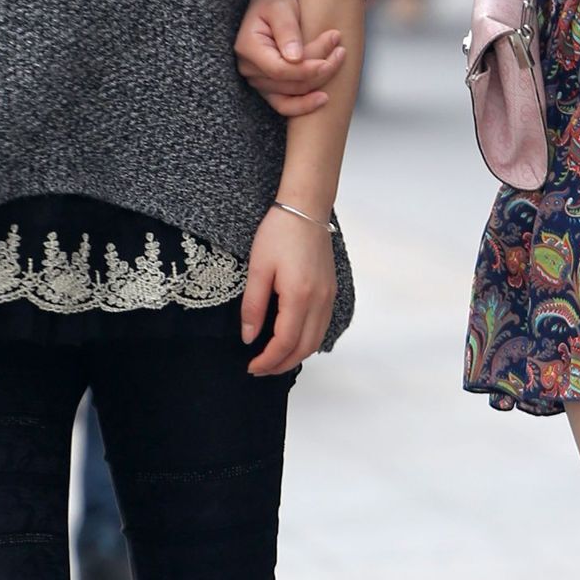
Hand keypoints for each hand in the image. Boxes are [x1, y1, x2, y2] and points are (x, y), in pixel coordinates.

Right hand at [234, 0, 347, 117]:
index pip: (280, 70)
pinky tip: (324, 98)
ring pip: (291, 94)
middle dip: (319, 71)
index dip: (307, 70)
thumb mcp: (281, 7)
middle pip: (289, 84)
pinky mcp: (268, 86)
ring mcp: (258, 80)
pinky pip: (285, 105)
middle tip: (341, 51)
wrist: (271, 4)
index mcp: (248, 48)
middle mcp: (249, 69)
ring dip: (318, 82)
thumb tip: (294, 58)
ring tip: (337, 60)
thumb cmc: (275, 1)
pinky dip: (304, 104)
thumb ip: (287, 31)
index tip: (329, 60)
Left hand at [240, 208, 335, 376]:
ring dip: (295, 356)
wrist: (305, 209)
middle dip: (282, 365)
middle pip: (304, 348)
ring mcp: (328, 297)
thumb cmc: (279, 233)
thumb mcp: (258, 268)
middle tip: (260, 370)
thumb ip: (253, 306)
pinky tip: (291, 341)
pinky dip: (307, 342)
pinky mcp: (330, 291)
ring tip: (273, 360)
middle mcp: (319, 301)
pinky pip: (321, 327)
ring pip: (316, 340)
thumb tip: (249, 337)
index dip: (267, 360)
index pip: (284, 342)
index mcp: (299, 296)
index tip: (251, 366)